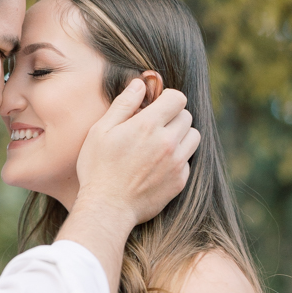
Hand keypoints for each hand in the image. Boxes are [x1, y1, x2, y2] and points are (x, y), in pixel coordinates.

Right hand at [75, 79, 200, 226]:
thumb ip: (124, 104)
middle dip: (173, 117)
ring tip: (160, 144)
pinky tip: (158, 166)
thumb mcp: (101, 131)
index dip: (167, 98)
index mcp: (148, 125)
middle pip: (186, 116)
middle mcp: (168, 142)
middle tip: (154, 127)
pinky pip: (188, 161)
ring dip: (180, 136)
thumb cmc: (98, 168)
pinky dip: (178, 159)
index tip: (156, 106)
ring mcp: (176, 163)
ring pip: (193, 137)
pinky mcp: (179, 181)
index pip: (177, 98)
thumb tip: (140, 84)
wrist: (107, 208)